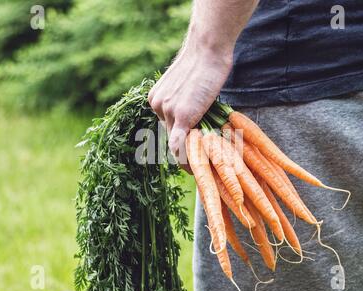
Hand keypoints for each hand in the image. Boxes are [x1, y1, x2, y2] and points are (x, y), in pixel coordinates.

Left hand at [148, 41, 232, 172]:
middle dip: (182, 151)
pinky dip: (185, 157)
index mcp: (155, 100)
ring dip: (189, 153)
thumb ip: (184, 105)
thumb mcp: (185, 87)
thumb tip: (193, 127)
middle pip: (170, 136)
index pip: (166, 127)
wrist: (207, 51)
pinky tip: (193, 167)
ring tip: (200, 165)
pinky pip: (180, 142)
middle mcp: (157, 106)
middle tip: (195, 165)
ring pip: (177, 140)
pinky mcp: (182, 115)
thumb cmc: (201, 65)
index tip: (186, 155)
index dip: (177, 142)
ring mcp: (168, 111)